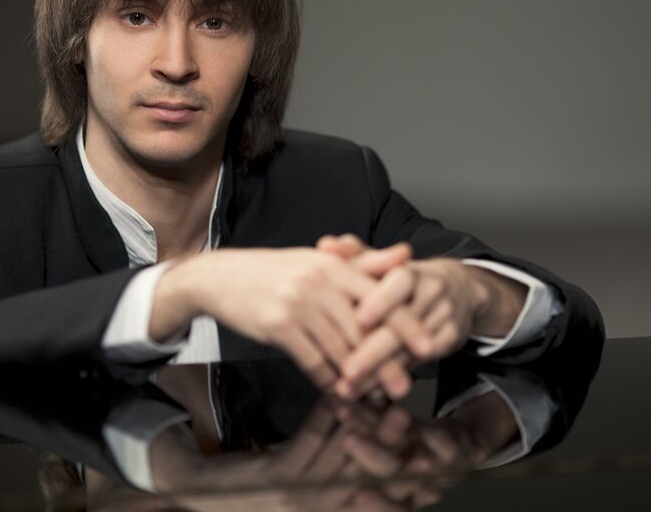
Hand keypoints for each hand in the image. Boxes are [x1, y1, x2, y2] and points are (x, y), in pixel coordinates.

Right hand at [153, 248, 395, 390]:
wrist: (220, 278)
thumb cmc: (276, 272)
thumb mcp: (319, 260)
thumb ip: (364, 262)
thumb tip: (407, 253)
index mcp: (334, 265)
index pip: (381, 296)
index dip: (407, 324)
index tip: (429, 348)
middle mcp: (318, 281)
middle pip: (363, 329)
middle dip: (386, 362)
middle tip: (404, 387)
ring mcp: (297, 303)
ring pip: (339, 349)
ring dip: (357, 378)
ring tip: (372, 396)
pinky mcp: (278, 325)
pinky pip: (311, 360)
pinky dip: (326, 379)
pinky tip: (336, 391)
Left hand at [320, 236, 527, 398]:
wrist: (456, 288)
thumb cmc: (403, 278)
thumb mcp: (380, 263)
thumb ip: (352, 256)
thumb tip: (326, 245)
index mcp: (411, 271)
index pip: (399, 283)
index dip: (381, 301)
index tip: (359, 319)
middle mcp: (432, 292)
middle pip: (403, 324)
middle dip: (375, 350)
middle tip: (347, 371)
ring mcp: (445, 316)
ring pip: (410, 349)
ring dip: (379, 372)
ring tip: (349, 388)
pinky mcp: (451, 340)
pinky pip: (421, 363)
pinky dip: (394, 377)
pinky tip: (370, 391)